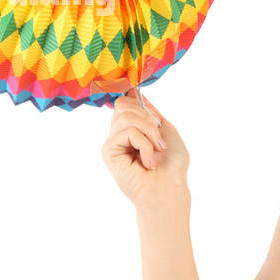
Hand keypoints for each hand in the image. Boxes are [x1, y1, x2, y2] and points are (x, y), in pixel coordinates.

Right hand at [101, 88, 189, 207]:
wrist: (170, 188)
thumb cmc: (172, 165)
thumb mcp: (165, 130)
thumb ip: (149, 111)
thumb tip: (132, 91)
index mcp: (132, 128)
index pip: (125, 101)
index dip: (137, 102)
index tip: (153, 117)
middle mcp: (119, 133)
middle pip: (123, 105)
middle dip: (148, 119)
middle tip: (160, 141)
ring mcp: (112, 142)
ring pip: (126, 117)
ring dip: (149, 132)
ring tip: (157, 151)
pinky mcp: (108, 151)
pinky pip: (126, 132)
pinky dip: (144, 144)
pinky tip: (148, 162)